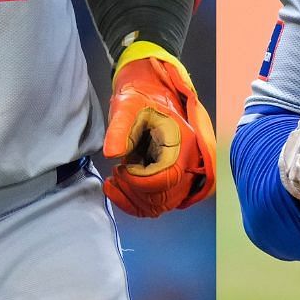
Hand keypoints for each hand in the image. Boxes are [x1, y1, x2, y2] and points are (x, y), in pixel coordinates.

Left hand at [101, 43, 215, 216]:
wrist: (149, 95)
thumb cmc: (139, 99)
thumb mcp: (126, 106)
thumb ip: (120, 128)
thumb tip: (112, 153)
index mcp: (182, 143)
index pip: (166, 179)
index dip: (140, 180)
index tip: (121, 168)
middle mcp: (188, 162)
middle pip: (164, 197)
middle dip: (135, 190)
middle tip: (117, 172)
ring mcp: (182, 174)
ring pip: (161, 205)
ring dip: (134, 199)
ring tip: (116, 178)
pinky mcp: (171, 180)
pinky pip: (158, 203)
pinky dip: (136, 203)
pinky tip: (117, 189)